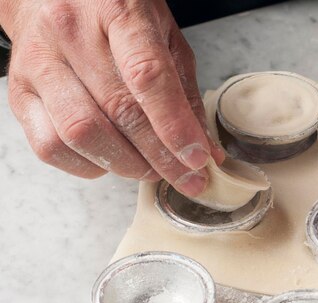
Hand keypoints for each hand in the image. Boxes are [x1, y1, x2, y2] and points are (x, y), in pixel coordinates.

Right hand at [1, 0, 223, 195]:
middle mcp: (71, 33)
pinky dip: (88, 165)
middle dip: (160, 157)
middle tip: (185, 177)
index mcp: (117, 10)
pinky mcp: (20, 92)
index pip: (148, 75)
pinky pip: (50, 147)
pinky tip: (111, 160)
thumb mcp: (163, 36)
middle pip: (119, 111)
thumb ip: (184, 92)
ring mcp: (39, 63)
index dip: (175, 126)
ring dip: (126, 164)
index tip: (197, 158)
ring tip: (151, 169)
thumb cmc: (112, 14)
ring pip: (82, 133)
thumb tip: (205, 149)